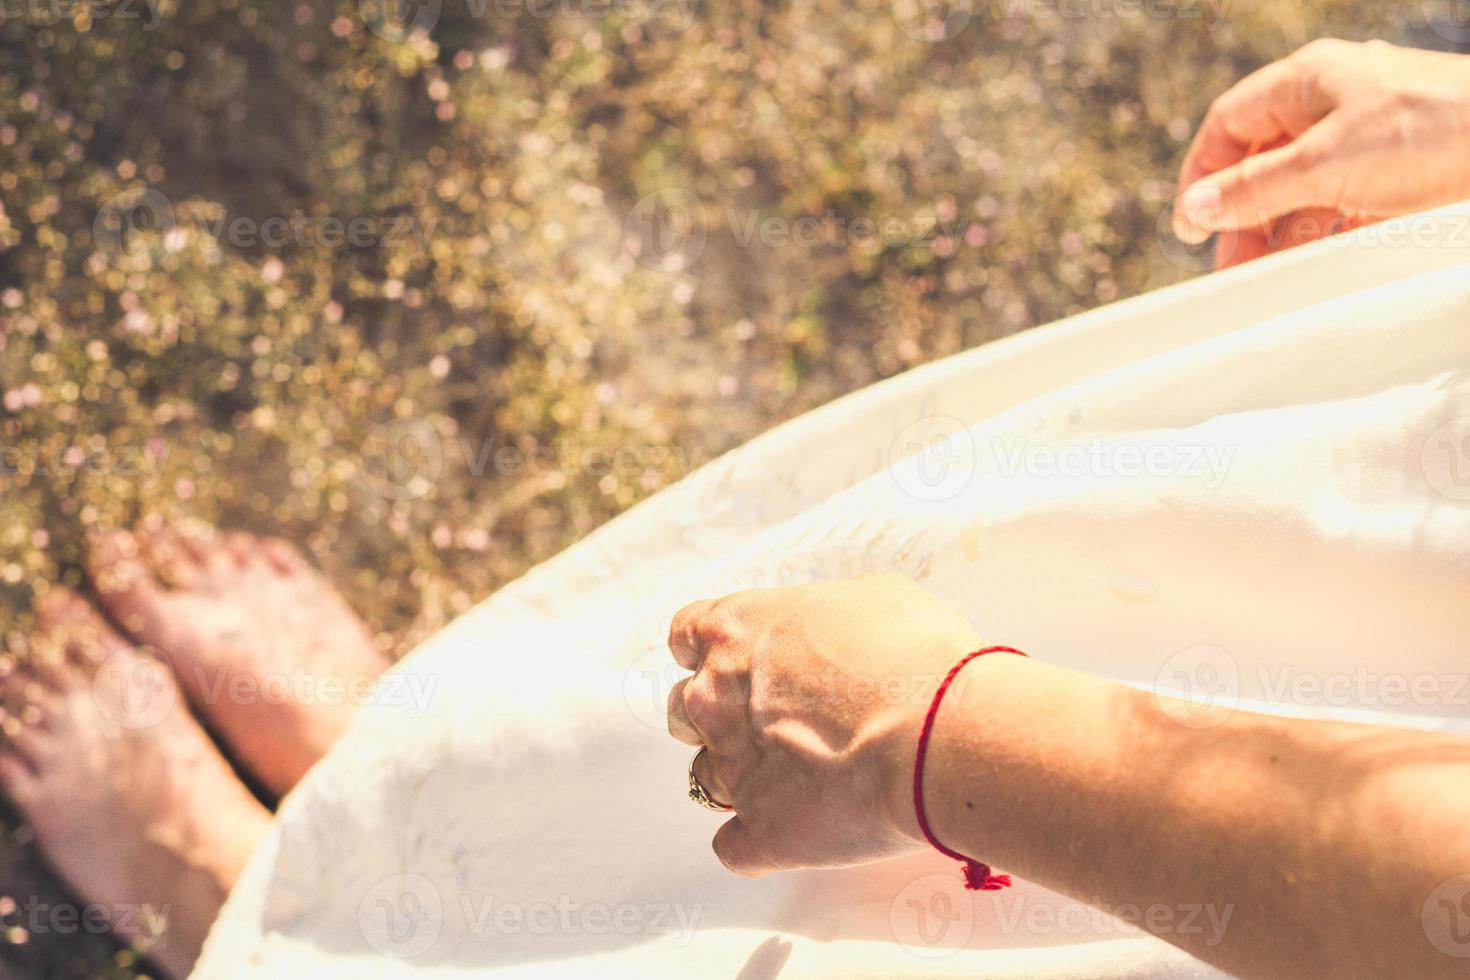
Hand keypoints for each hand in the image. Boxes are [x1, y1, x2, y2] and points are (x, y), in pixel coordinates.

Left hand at [665, 574, 985, 875]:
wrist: (943, 736)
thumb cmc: (918, 659)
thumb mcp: (874, 598)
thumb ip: (828, 615)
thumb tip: (836, 630)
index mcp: (737, 630)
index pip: (685, 636)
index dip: (712, 653)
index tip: (740, 664)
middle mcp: (717, 698)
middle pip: (685, 710)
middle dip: (721, 716)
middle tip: (778, 722)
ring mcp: (731, 769)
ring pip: (704, 779)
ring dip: (741, 778)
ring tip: (801, 779)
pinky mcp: (757, 833)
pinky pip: (733, 846)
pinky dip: (760, 840)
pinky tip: (801, 829)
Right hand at [1173, 39, 1469, 268]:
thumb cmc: (1432, 132)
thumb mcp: (1326, 164)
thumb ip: (1255, 189)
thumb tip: (1196, 209)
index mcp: (1310, 82)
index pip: (1231, 125)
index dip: (1204, 174)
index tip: (1192, 224)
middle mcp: (1332, 108)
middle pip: (1261, 165)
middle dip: (1239, 216)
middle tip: (1228, 265)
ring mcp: (1364, 143)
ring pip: (1297, 193)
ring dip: (1274, 235)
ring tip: (1261, 277)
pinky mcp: (1393, 178)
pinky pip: (1335, 211)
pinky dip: (1314, 240)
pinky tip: (1303, 269)